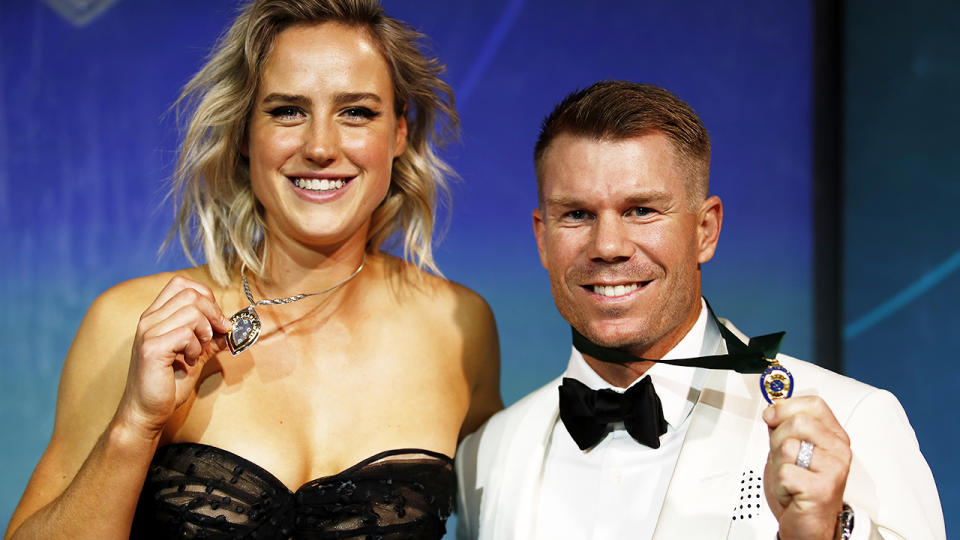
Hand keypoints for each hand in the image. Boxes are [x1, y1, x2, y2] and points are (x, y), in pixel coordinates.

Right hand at [115, 276, 231, 439]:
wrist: (147, 411)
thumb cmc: (169, 383)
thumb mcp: (196, 353)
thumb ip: (211, 337)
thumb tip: (233, 325)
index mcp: (156, 316)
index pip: (181, 283)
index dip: (205, 296)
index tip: (217, 319)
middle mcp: (149, 319)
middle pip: (191, 294)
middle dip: (213, 313)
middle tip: (216, 334)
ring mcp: (148, 332)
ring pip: (191, 311)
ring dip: (205, 331)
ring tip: (198, 351)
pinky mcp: (152, 348)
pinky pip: (185, 333)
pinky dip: (196, 346)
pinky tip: (189, 361)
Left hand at [763, 396, 851, 539]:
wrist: (810, 524)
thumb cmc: (801, 487)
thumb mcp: (793, 450)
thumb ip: (785, 428)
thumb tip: (772, 409)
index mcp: (834, 436)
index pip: (813, 404)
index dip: (785, 406)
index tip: (772, 416)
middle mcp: (838, 450)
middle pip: (797, 422)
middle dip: (777, 439)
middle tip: (784, 459)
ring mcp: (833, 469)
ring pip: (787, 446)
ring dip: (778, 464)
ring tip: (790, 476)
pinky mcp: (821, 488)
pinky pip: (784, 471)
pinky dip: (780, 483)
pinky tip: (792, 490)